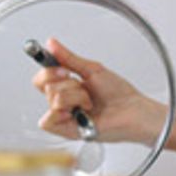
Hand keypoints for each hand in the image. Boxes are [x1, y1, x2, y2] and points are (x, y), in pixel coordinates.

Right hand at [31, 38, 165, 144]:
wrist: (132, 110)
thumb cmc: (118, 93)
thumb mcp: (91, 70)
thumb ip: (68, 58)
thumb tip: (51, 44)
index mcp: (67, 87)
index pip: (42, 78)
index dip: (48, 70)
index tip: (63, 69)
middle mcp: (64, 102)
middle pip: (45, 86)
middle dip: (68, 82)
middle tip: (82, 85)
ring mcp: (65, 117)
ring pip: (53, 99)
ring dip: (76, 96)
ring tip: (90, 102)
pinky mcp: (66, 131)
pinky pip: (48, 121)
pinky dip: (64, 112)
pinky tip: (80, 112)